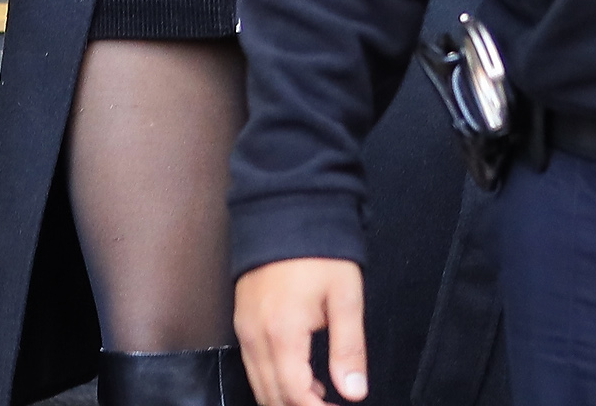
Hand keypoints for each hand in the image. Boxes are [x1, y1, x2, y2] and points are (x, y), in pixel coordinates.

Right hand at [236, 258, 365, 405]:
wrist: (283, 210)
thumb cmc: (319, 252)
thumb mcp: (345, 297)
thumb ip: (349, 348)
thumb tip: (354, 392)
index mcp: (282, 334)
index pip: (294, 395)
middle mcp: (255, 337)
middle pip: (271, 397)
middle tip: (330, 404)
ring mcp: (243, 330)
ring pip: (259, 384)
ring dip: (286, 398)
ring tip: (320, 395)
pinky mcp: (241, 321)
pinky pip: (252, 365)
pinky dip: (273, 381)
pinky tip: (301, 376)